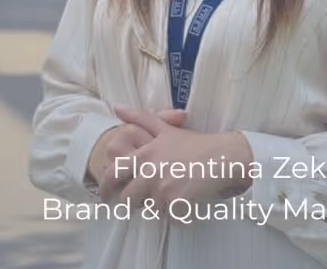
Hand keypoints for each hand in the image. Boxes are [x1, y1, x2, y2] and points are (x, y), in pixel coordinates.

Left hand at [105, 105, 252, 209]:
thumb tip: (116, 107)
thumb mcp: (165, 128)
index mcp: (144, 155)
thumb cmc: (194, 144)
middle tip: (143, 202)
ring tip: (174, 194)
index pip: (113, 174)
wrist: (221, 157)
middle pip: (128, 199)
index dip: (105, 187)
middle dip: (133, 203)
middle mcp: (150, 173)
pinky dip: (176, 215)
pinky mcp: (176, 206)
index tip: (106, 196)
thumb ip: (139, 118)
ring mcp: (162, 191)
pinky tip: (186, 202)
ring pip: (150, 210)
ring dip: (159, 207)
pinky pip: (169, 219)